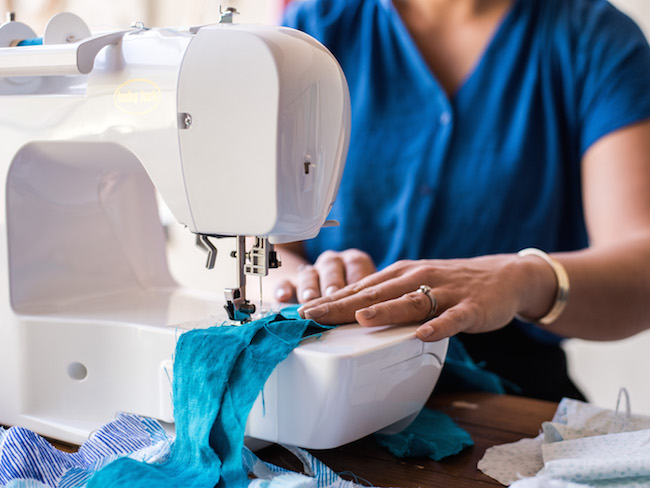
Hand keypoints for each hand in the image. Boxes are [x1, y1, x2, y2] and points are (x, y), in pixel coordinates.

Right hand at [275, 249, 376, 302]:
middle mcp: (333, 264)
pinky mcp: (292, 283)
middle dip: (332, 282)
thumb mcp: (368, 295)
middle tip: (332, 294)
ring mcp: (312, 273)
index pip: (357, 264)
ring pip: (309, 274)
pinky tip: (283, 297)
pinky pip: (285, 283)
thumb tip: (379, 313)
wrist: (326, 290)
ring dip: (310, 286)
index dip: (357, 277)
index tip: (358, 292)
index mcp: (354, 262)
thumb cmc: (355, 295)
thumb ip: (372, 300)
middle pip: (331, 267)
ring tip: (309, 298)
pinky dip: (284, 289)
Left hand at [297, 254, 550, 341]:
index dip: (330, 300)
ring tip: (362, 319)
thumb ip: (385, 296)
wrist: (501, 276)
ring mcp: (444, 292)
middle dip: (343, 306)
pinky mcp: (469, 307)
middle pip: (376, 294)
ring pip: (411, 302)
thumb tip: (347, 311)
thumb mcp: (412, 284)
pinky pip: (453, 318)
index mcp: (400, 275)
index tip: (302, 312)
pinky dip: (439, 326)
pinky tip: (424, 333)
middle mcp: (417, 278)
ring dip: (386, 311)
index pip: (359, 289)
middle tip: (314, 316)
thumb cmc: (449, 283)